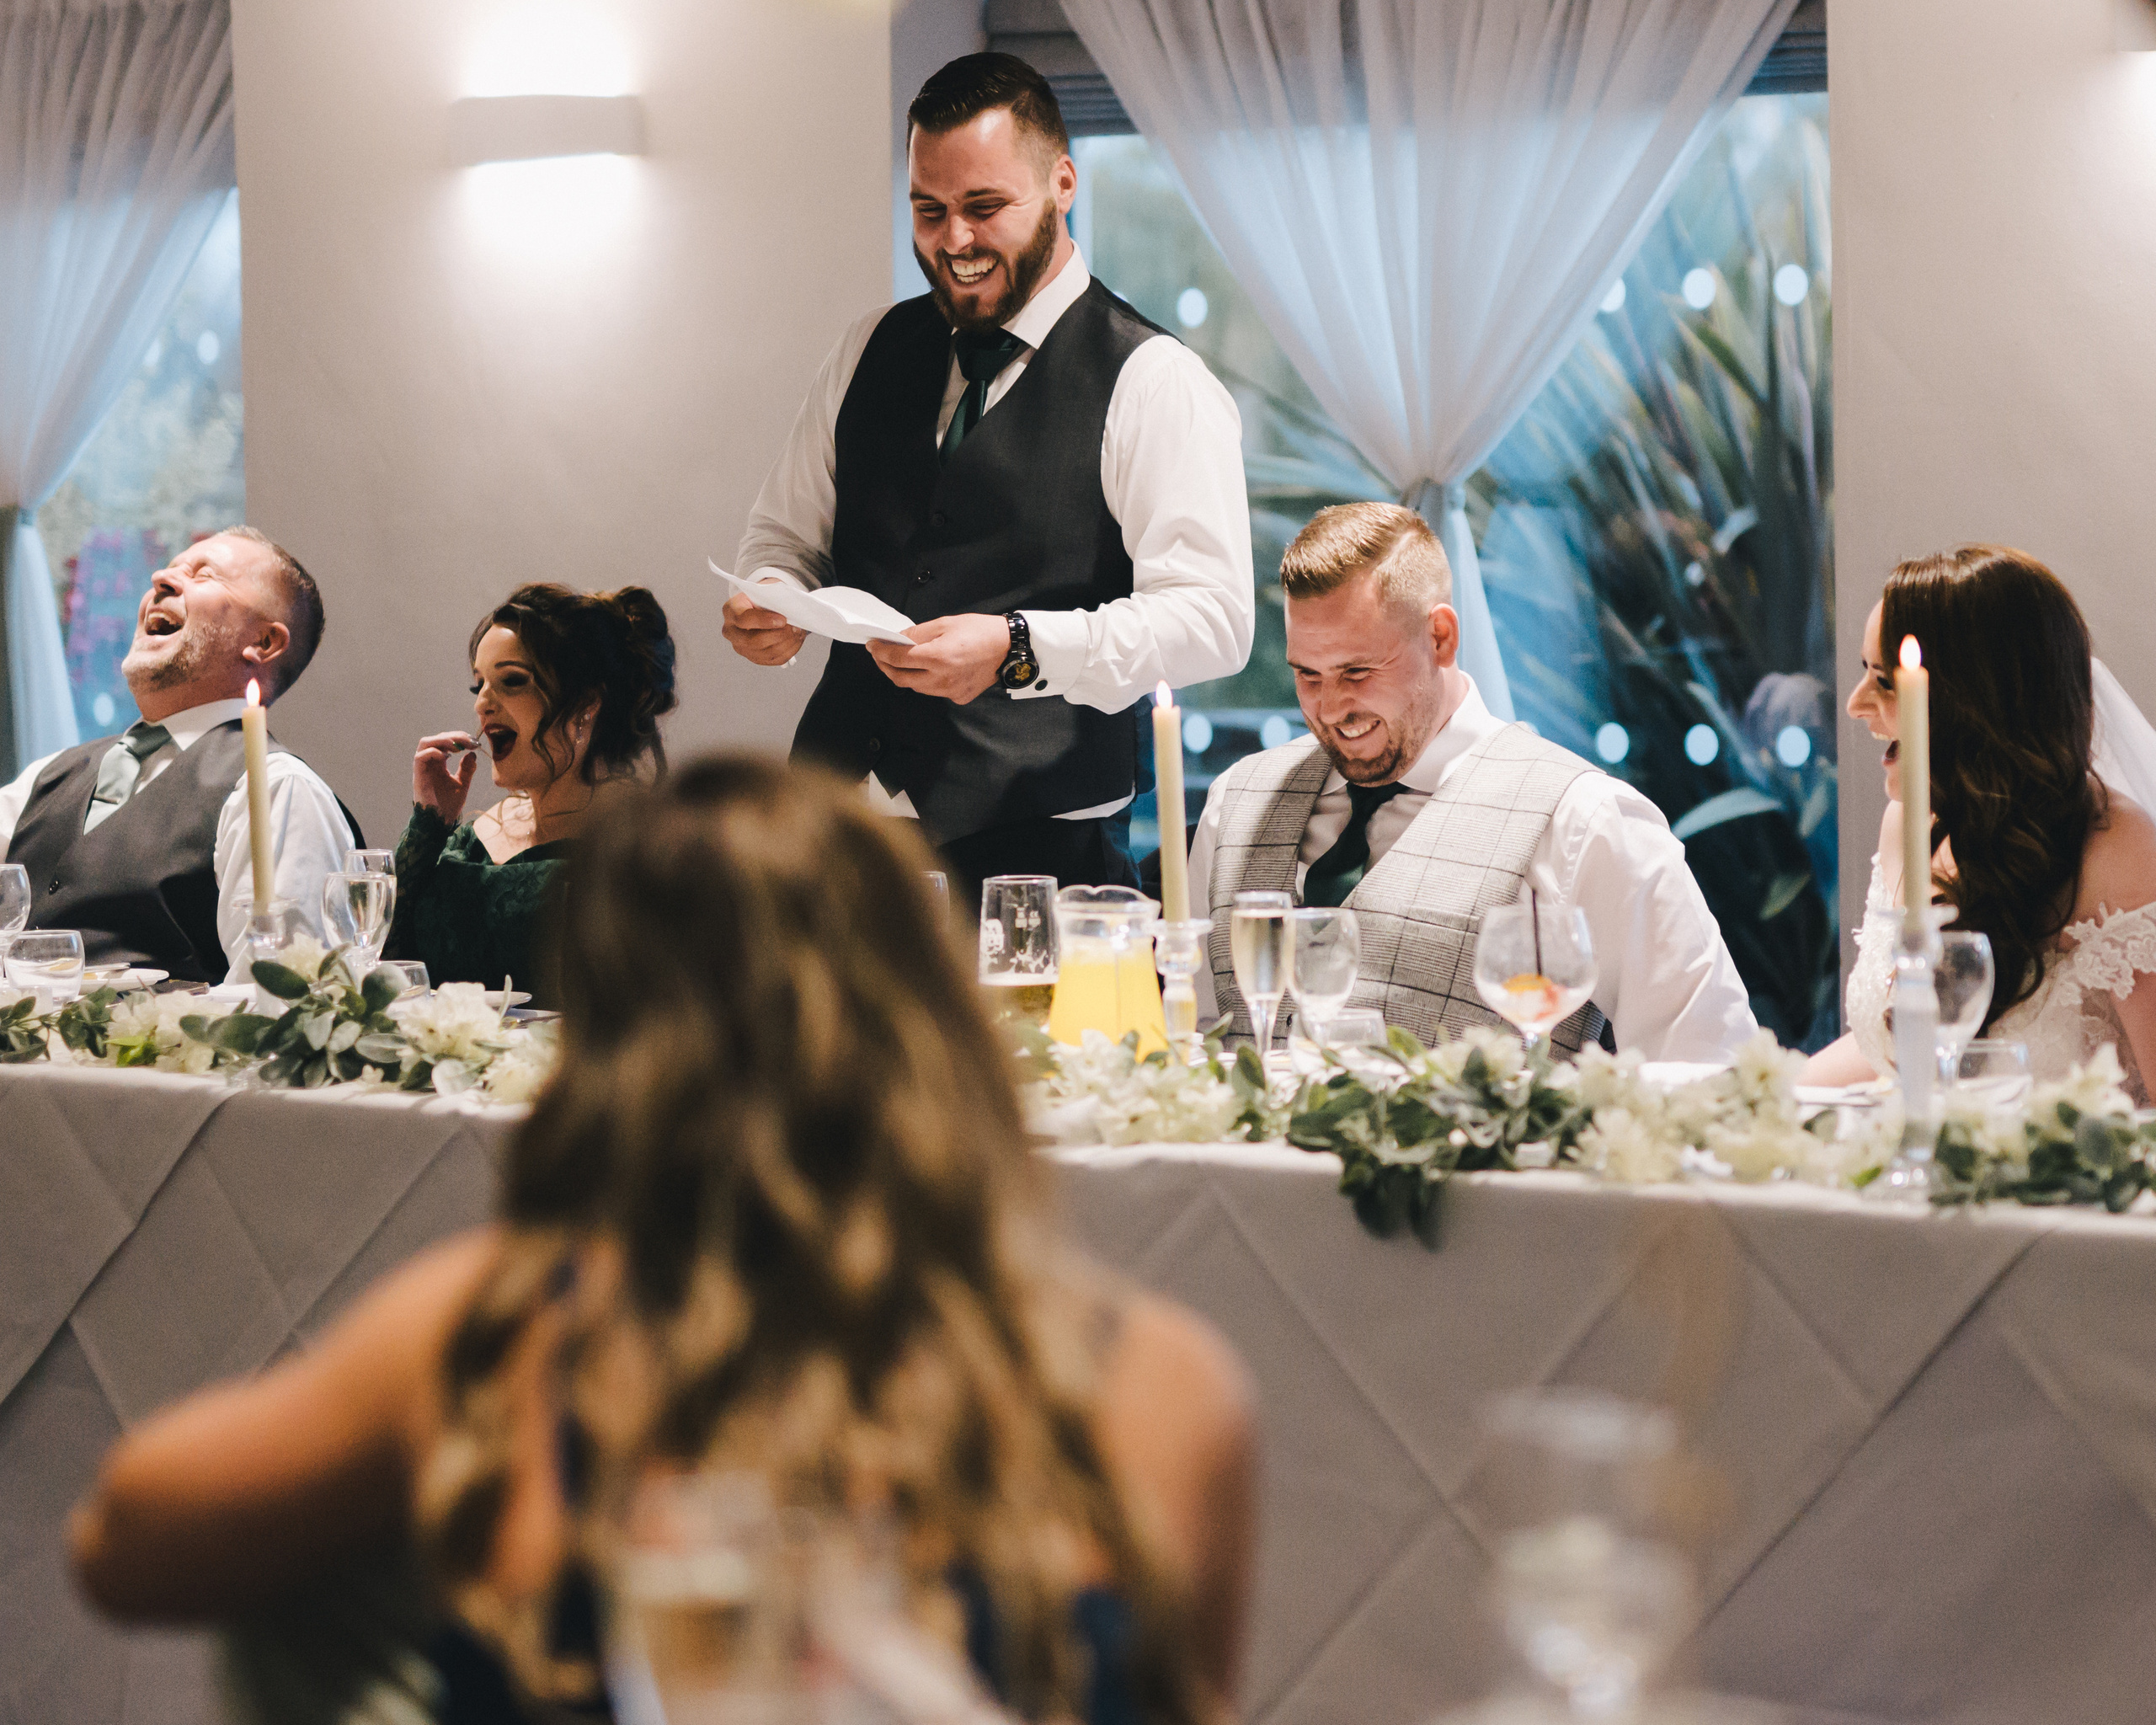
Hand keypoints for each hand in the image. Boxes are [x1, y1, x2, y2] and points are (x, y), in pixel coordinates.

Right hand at [414, 731, 478, 823]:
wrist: (440, 822)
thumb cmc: (448, 805)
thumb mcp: (462, 784)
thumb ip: (467, 769)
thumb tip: (472, 754)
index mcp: (438, 763)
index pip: (445, 742)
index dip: (458, 737)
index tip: (474, 742)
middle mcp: (429, 763)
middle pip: (435, 739)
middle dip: (453, 736)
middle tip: (469, 741)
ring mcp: (423, 768)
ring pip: (425, 743)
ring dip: (442, 740)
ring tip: (458, 745)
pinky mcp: (418, 776)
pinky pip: (420, 757)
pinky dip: (433, 752)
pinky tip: (446, 756)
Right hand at [722, 587, 807, 665]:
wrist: (759, 607)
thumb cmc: (762, 597)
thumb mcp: (764, 591)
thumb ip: (773, 600)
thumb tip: (791, 611)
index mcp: (731, 611)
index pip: (744, 619)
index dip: (764, 621)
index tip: (783, 619)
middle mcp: (732, 632)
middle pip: (754, 642)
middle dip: (779, 635)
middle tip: (795, 627)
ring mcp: (742, 648)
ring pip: (767, 653)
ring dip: (787, 643)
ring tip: (798, 632)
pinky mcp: (755, 657)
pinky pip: (775, 659)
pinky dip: (790, 650)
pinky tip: (796, 640)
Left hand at [865, 614, 1011, 704]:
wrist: (1010, 647)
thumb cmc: (980, 631)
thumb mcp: (945, 623)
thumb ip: (917, 633)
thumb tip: (897, 639)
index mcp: (938, 657)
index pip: (898, 658)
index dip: (881, 651)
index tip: (873, 645)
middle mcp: (942, 679)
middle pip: (901, 679)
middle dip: (886, 667)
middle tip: (880, 655)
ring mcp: (951, 691)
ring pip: (916, 687)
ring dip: (905, 674)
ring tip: (902, 661)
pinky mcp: (959, 697)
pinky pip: (934, 691)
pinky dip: (926, 680)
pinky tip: (929, 669)